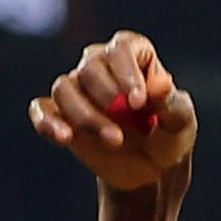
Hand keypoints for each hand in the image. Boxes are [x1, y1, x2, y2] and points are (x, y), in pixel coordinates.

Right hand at [29, 32, 195, 191]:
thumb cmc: (168, 137)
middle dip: (107, 99)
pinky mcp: (59, 114)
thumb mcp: (180, 123)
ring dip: (85, 116)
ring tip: (113, 142)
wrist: (150, 171)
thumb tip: (162, 84)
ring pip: (64, 88)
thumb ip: (172, 103)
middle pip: (90, 68)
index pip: (122, 48)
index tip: (138, 103)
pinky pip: (41, 109)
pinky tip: (64, 138)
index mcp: (133, 55)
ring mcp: (77, 88)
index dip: (127, 72)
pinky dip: (47, 122)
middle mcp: (101, 64)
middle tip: (127, 130)